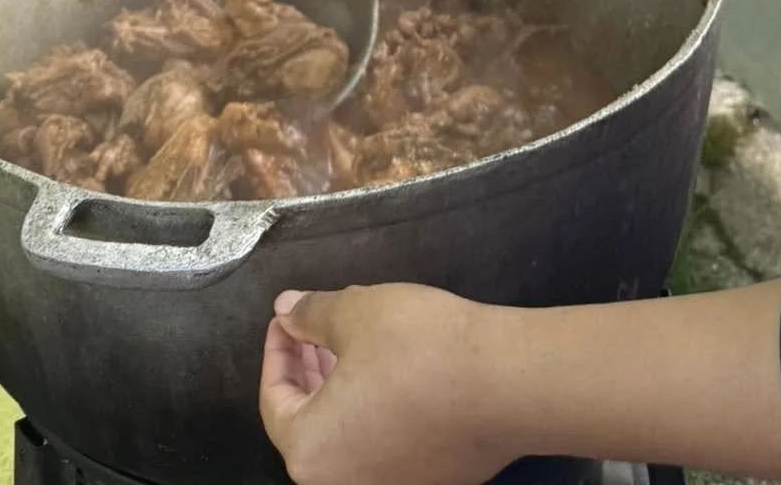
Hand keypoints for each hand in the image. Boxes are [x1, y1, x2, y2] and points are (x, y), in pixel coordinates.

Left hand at [259, 284, 516, 484]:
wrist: (505, 384)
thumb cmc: (417, 347)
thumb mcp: (354, 312)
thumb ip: (309, 315)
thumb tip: (286, 312)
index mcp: (310, 454)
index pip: (274, 401)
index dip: (278, 352)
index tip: (288, 318)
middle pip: (308, 425)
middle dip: (308, 371)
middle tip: (314, 328)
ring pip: (346, 437)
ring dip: (339, 390)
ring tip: (350, 345)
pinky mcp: (428, 482)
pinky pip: (381, 447)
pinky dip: (373, 411)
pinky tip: (389, 372)